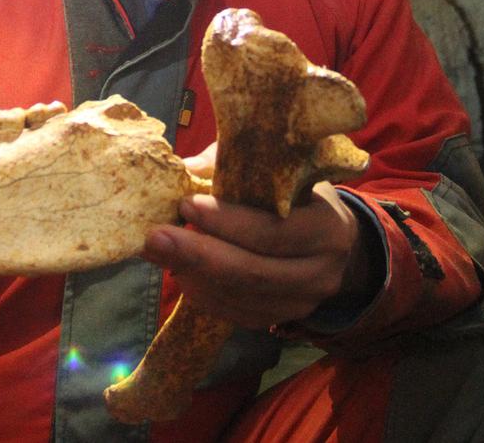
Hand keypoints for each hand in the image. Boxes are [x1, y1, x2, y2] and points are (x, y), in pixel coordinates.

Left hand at [142, 182, 367, 328]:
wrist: (330, 244)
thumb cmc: (296, 196)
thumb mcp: (279, 173)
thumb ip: (236, 166)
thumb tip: (190, 168)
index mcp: (327, 227)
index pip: (274, 231)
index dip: (228, 221)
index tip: (186, 204)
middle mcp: (321, 273)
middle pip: (253, 272)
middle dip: (197, 254)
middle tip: (154, 237)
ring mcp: (302, 303)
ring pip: (239, 296)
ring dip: (191, 274)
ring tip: (156, 251)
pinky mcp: (279, 319)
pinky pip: (234, 313)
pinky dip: (201, 293)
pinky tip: (178, 271)